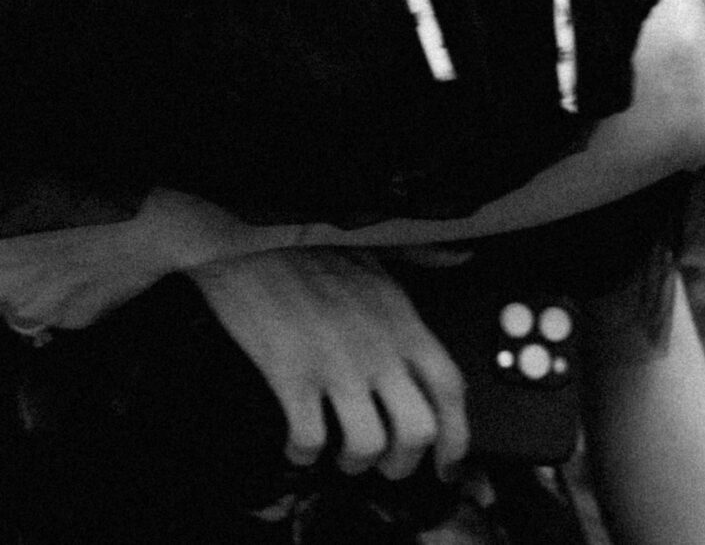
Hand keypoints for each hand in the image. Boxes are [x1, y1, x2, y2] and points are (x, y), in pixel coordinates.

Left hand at [0, 192, 207, 330]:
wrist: (152, 220)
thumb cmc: (79, 181)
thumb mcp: (11, 168)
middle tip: (19, 241)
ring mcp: (33, 310)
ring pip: (12, 310)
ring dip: (23, 290)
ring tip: (52, 251)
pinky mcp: (68, 324)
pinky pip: (50, 316)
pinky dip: (59, 297)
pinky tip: (79, 265)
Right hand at [191, 249, 467, 482]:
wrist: (243, 237)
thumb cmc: (305, 242)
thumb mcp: (376, 249)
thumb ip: (422, 258)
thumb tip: (461, 254)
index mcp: (402, 320)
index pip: (450, 390)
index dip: (456, 437)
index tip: (448, 462)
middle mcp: (378, 347)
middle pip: (417, 429)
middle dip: (405, 461)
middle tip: (388, 467)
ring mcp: (335, 363)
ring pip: (368, 443)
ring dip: (356, 462)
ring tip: (341, 458)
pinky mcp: (291, 374)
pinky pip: (309, 437)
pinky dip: (304, 453)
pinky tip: (296, 446)